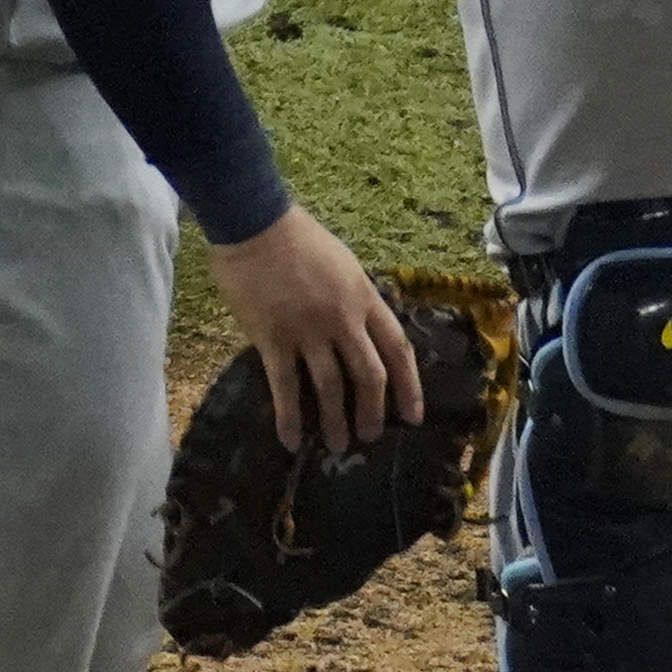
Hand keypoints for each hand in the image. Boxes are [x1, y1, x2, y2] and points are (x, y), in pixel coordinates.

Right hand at [204, 209, 422, 457]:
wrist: (258, 225)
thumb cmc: (301, 240)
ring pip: (330, 386)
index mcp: (366, 299)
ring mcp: (308, 331)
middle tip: (372, 437)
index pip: (398, 349)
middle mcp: (344, 320)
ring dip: (336, 421)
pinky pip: (284, 386)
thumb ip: (357, 300)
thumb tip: (364, 329)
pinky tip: (292, 441)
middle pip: (370, 375)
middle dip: (374, 411)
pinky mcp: (272, 339)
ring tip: (340, 445)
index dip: (410, 386)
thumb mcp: (347, 266)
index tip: (413, 415)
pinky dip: (290, 417)